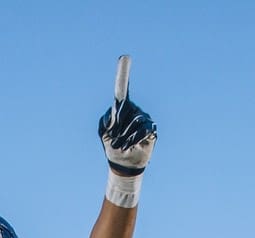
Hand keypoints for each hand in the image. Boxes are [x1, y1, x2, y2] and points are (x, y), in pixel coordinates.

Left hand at [98, 55, 156, 175]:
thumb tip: (115, 115)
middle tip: (113, 140)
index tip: (124, 57)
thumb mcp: (103, 132)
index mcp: (121, 108)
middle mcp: (135, 110)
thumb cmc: (111, 144)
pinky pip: (144, 130)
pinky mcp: (152, 130)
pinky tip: (130, 146)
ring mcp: (145, 119)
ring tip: (121, 146)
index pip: (122, 89)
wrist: (123, 163)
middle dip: (116, 127)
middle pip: (125, 110)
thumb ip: (106, 120)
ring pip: (135, 121)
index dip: (123, 74)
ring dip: (124, 137)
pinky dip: (134, 139)